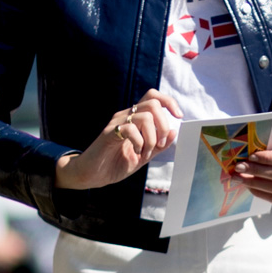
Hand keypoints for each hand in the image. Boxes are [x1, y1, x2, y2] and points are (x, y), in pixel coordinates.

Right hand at [58, 91, 179, 190]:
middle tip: (160, 143)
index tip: (178, 117)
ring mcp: (117, 123)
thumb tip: (175, 131)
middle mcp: (126, 116)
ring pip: (145, 117)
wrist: (92, 174)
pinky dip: (139, 142)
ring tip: (146, 152)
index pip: (153, 97)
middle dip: (163, 125)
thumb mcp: (144, 155)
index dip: (169, 102)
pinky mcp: (109, 133)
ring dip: (152, 138)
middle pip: (153, 104)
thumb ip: (159, 145)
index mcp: (135, 118)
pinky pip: (130, 129)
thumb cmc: (116, 163)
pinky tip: (136, 152)